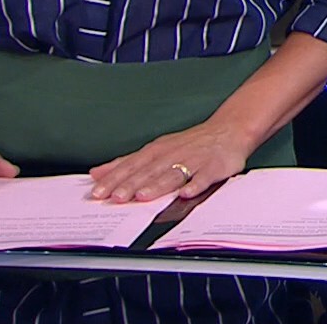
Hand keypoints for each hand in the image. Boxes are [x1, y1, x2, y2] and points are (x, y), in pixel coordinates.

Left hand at [88, 121, 253, 202]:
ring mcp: (193, 161)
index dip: (114, 179)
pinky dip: (195, 185)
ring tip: (143, 196)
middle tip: (116, 197)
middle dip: (131, 184)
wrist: (228, 130)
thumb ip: (127, 163)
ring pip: (172, 175)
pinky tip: (186, 193)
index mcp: (157, 152)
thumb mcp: (155, 149)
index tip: (98, 191)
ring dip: (157, 185)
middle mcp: (172, 155)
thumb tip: (98, 172)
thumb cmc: (189, 143)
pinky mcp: (214, 167)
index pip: (131, 166)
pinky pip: (204, 177)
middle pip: (149, 171)